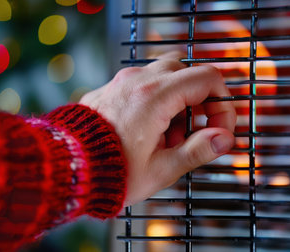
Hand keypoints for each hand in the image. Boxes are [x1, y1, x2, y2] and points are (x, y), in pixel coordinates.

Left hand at [80, 52, 235, 206]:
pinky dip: (157, 101)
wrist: (64, 169)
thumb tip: (225, 139)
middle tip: (199, 130)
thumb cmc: (111, 173)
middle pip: (187, 71)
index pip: (207, 79)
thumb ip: (197, 151)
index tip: (220, 129)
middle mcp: (138, 81)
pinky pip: (143, 84)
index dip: (223, 103)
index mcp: (155, 97)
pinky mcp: (110, 89)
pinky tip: (150, 132)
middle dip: (201, 99)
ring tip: (171, 137)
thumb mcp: (161, 169)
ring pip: (165, 75)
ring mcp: (121, 82)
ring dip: (178, 100)